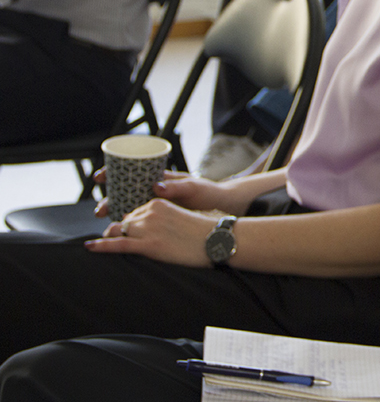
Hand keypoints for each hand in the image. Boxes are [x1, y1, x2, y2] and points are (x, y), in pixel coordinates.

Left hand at [84, 198, 219, 267]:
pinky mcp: (149, 244)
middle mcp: (151, 211)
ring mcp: (149, 227)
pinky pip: (118, 244)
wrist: (219, 240)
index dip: (129, 221)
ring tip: (100, 244)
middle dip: (119, 230)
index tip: (123, 227)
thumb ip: (168, 217)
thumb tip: (164, 227)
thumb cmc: (207, 230)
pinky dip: (101, 246)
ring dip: (110, 237)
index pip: (135, 210)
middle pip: (125, 221)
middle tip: (112, 237)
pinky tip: (90, 247)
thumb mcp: (185, 215)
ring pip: (118, 231)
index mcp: (160, 201)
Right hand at [91, 169, 234, 218]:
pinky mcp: (160, 218)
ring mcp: (156, 205)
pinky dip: (128, 225)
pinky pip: (140, 220)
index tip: (99, 177)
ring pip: (129, 207)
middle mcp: (154, 191)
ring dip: (115, 214)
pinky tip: (119, 233)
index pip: (131, 173)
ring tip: (104, 222)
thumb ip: (176, 187)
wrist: (221, 206)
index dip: (112, 173)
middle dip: (108, 200)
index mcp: (160, 179)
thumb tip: (155, 186)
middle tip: (99, 211)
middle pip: (124, 193)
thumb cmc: (208, 193)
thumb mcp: (194, 188)